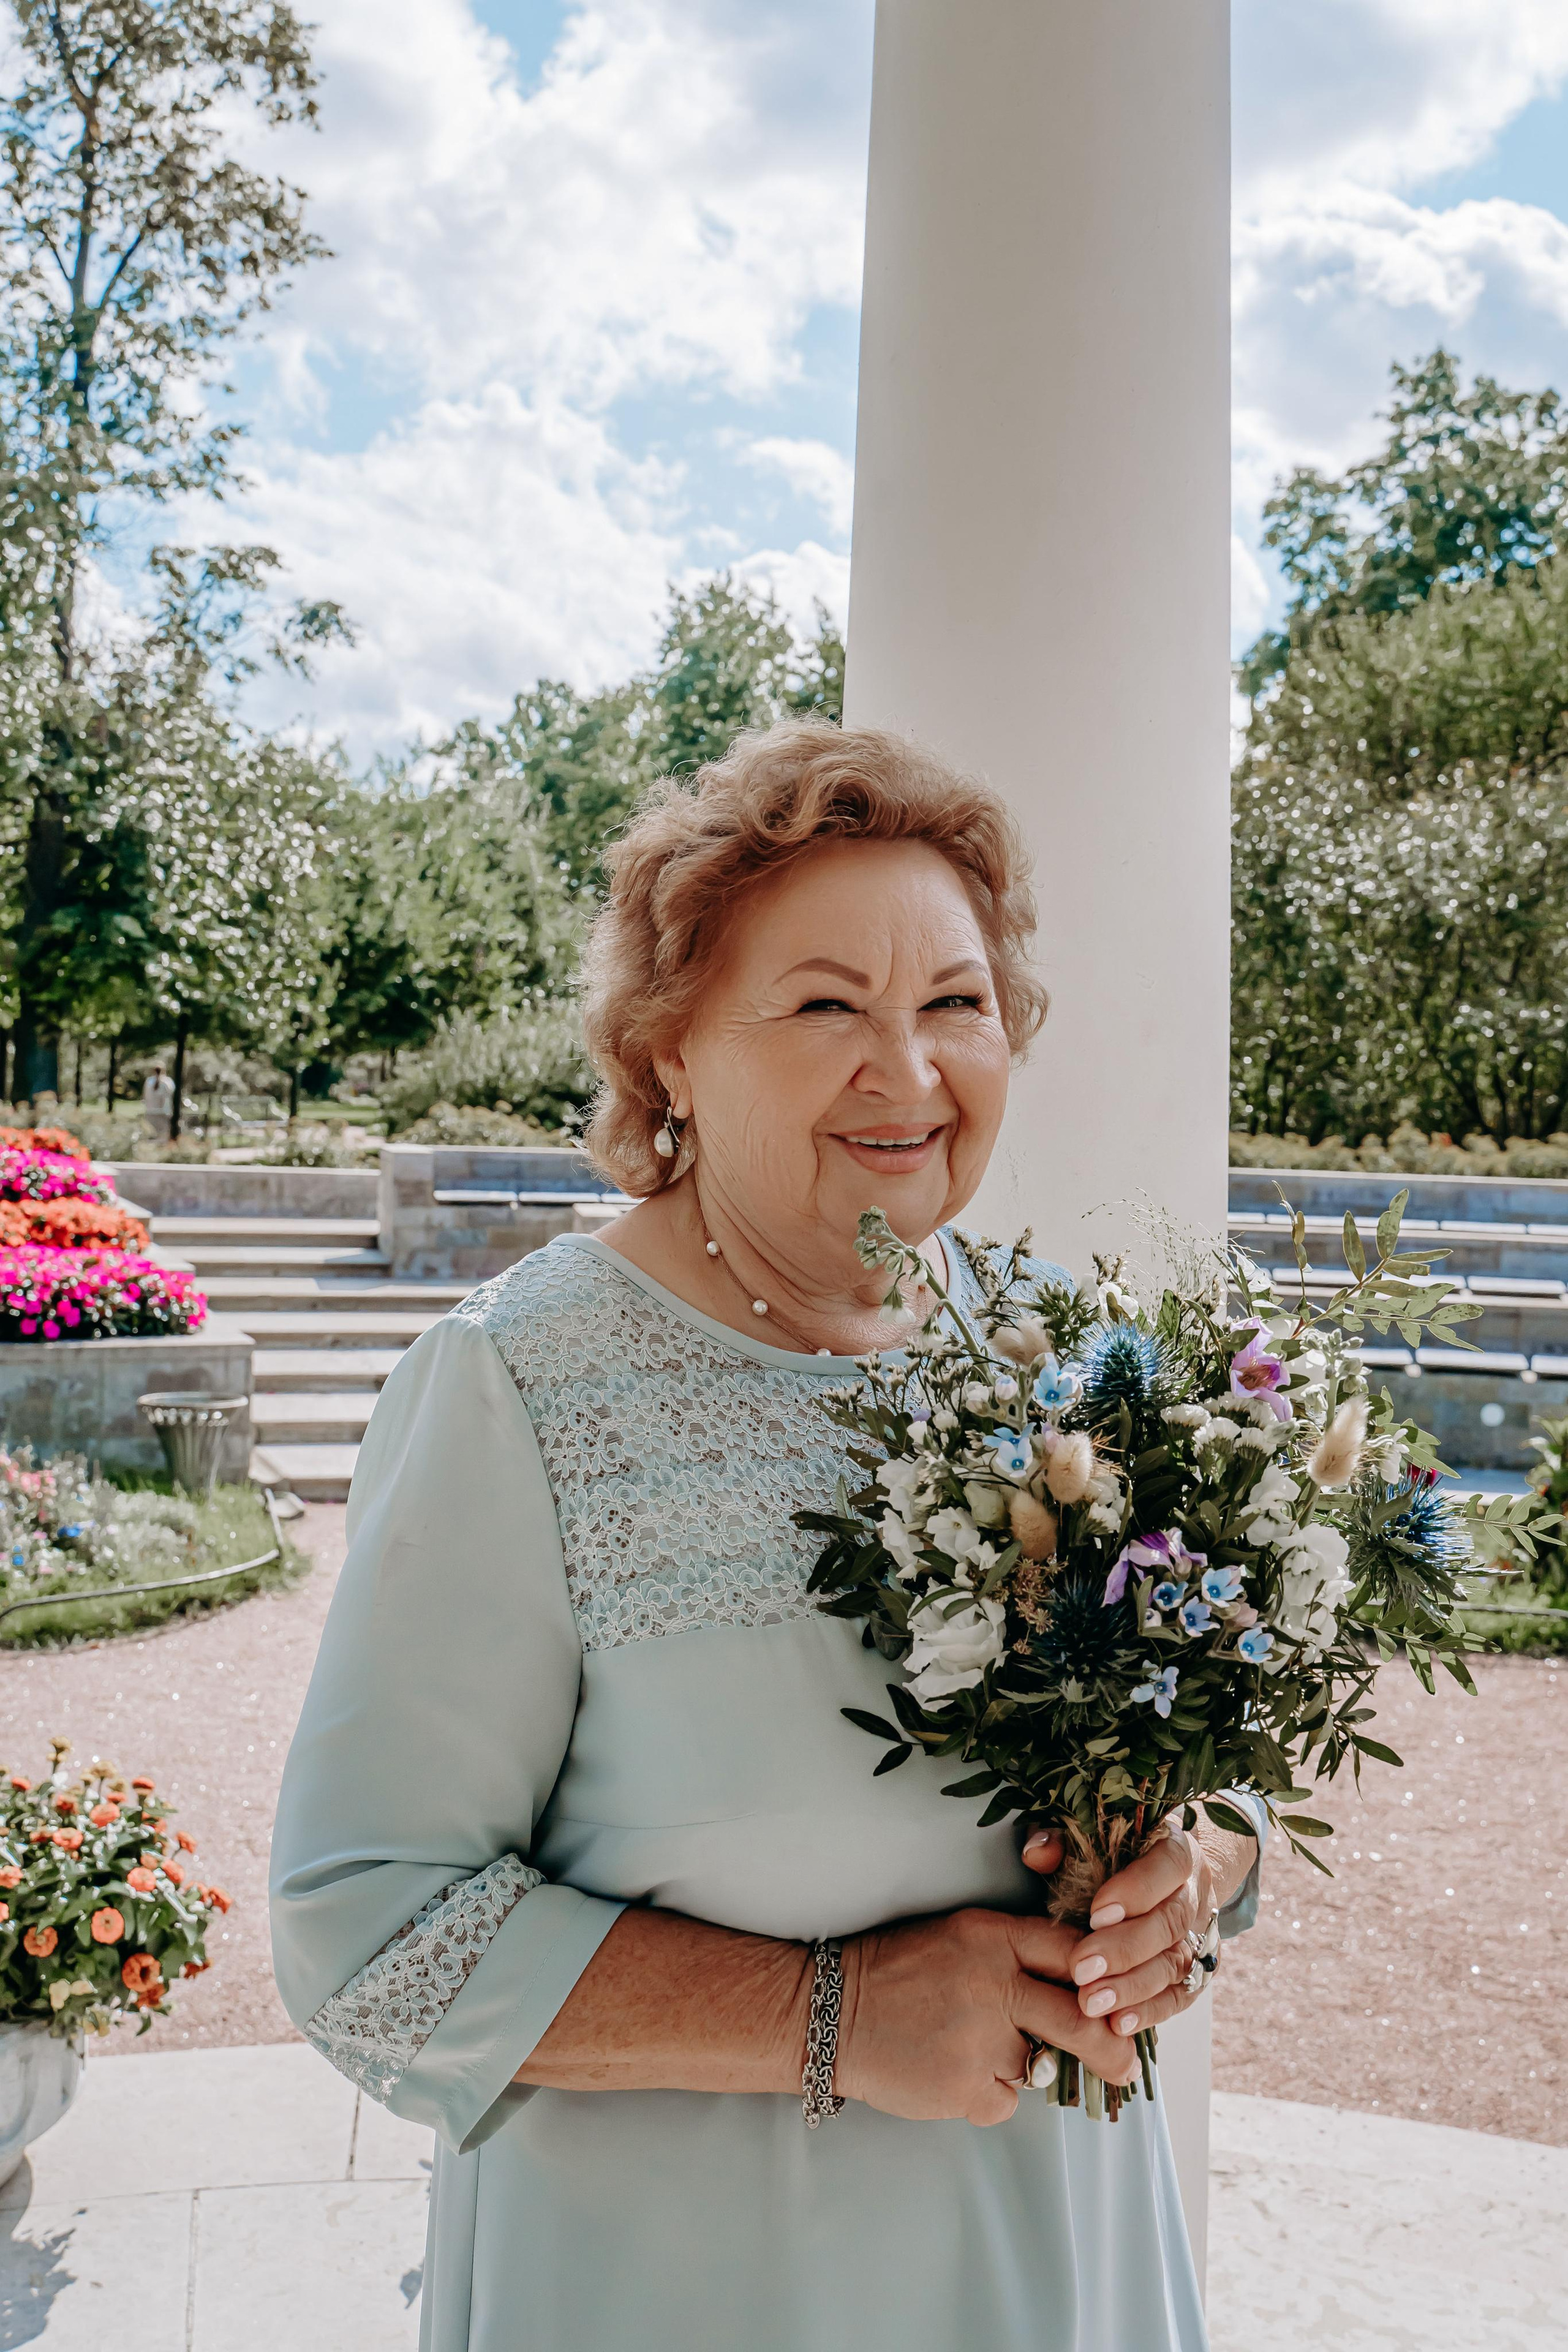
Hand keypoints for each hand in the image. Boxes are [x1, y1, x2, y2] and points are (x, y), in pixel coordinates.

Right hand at [834, 1904, 1140, 2127]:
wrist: (829, 2010)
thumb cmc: (897, 1970)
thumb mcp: (958, 1938)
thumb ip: (1014, 1956)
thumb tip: (1078, 1991)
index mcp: (991, 1936)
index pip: (1072, 1953)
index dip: (1103, 1980)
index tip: (1117, 2001)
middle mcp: (992, 1983)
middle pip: (1079, 2018)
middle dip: (1110, 2048)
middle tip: (1126, 2066)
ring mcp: (979, 2038)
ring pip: (1035, 2064)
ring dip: (1018, 2065)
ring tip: (972, 2050)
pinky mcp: (963, 2086)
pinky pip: (1003, 2101)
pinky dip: (986, 2096)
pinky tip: (950, 2073)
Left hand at [1021, 1818, 1251, 2040]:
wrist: (1163, 1877)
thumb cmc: (1115, 1854)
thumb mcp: (1087, 1837)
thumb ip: (1062, 1840)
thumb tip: (1035, 1852)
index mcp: (1177, 1849)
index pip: (1168, 1864)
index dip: (1137, 1890)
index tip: (1095, 1915)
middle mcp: (1195, 1893)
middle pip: (1171, 1922)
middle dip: (1125, 1949)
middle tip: (1082, 1969)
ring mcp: (1200, 1935)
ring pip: (1176, 1964)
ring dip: (1133, 1988)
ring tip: (1092, 2003)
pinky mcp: (1197, 1972)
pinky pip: (1180, 1996)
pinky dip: (1150, 2012)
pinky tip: (1119, 2024)